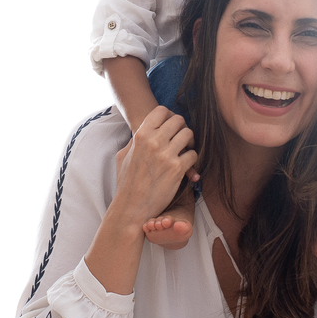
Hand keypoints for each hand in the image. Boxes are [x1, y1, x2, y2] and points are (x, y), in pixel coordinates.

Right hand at [113, 106, 198, 230]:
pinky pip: (193, 154)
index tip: (169, 127)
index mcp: (140, 136)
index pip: (161, 111)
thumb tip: (141, 133)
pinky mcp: (177, 169)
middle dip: (181, 128)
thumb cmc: (126, 183)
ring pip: (188, 134)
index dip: (168, 117)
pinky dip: (192, 159)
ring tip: (185, 150)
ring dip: (189, 141)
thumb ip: (134, 141)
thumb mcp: (123, 156)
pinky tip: (186, 165)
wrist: (132, 207)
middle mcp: (154, 142)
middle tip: (180, 138)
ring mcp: (166, 155)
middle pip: (178, 120)